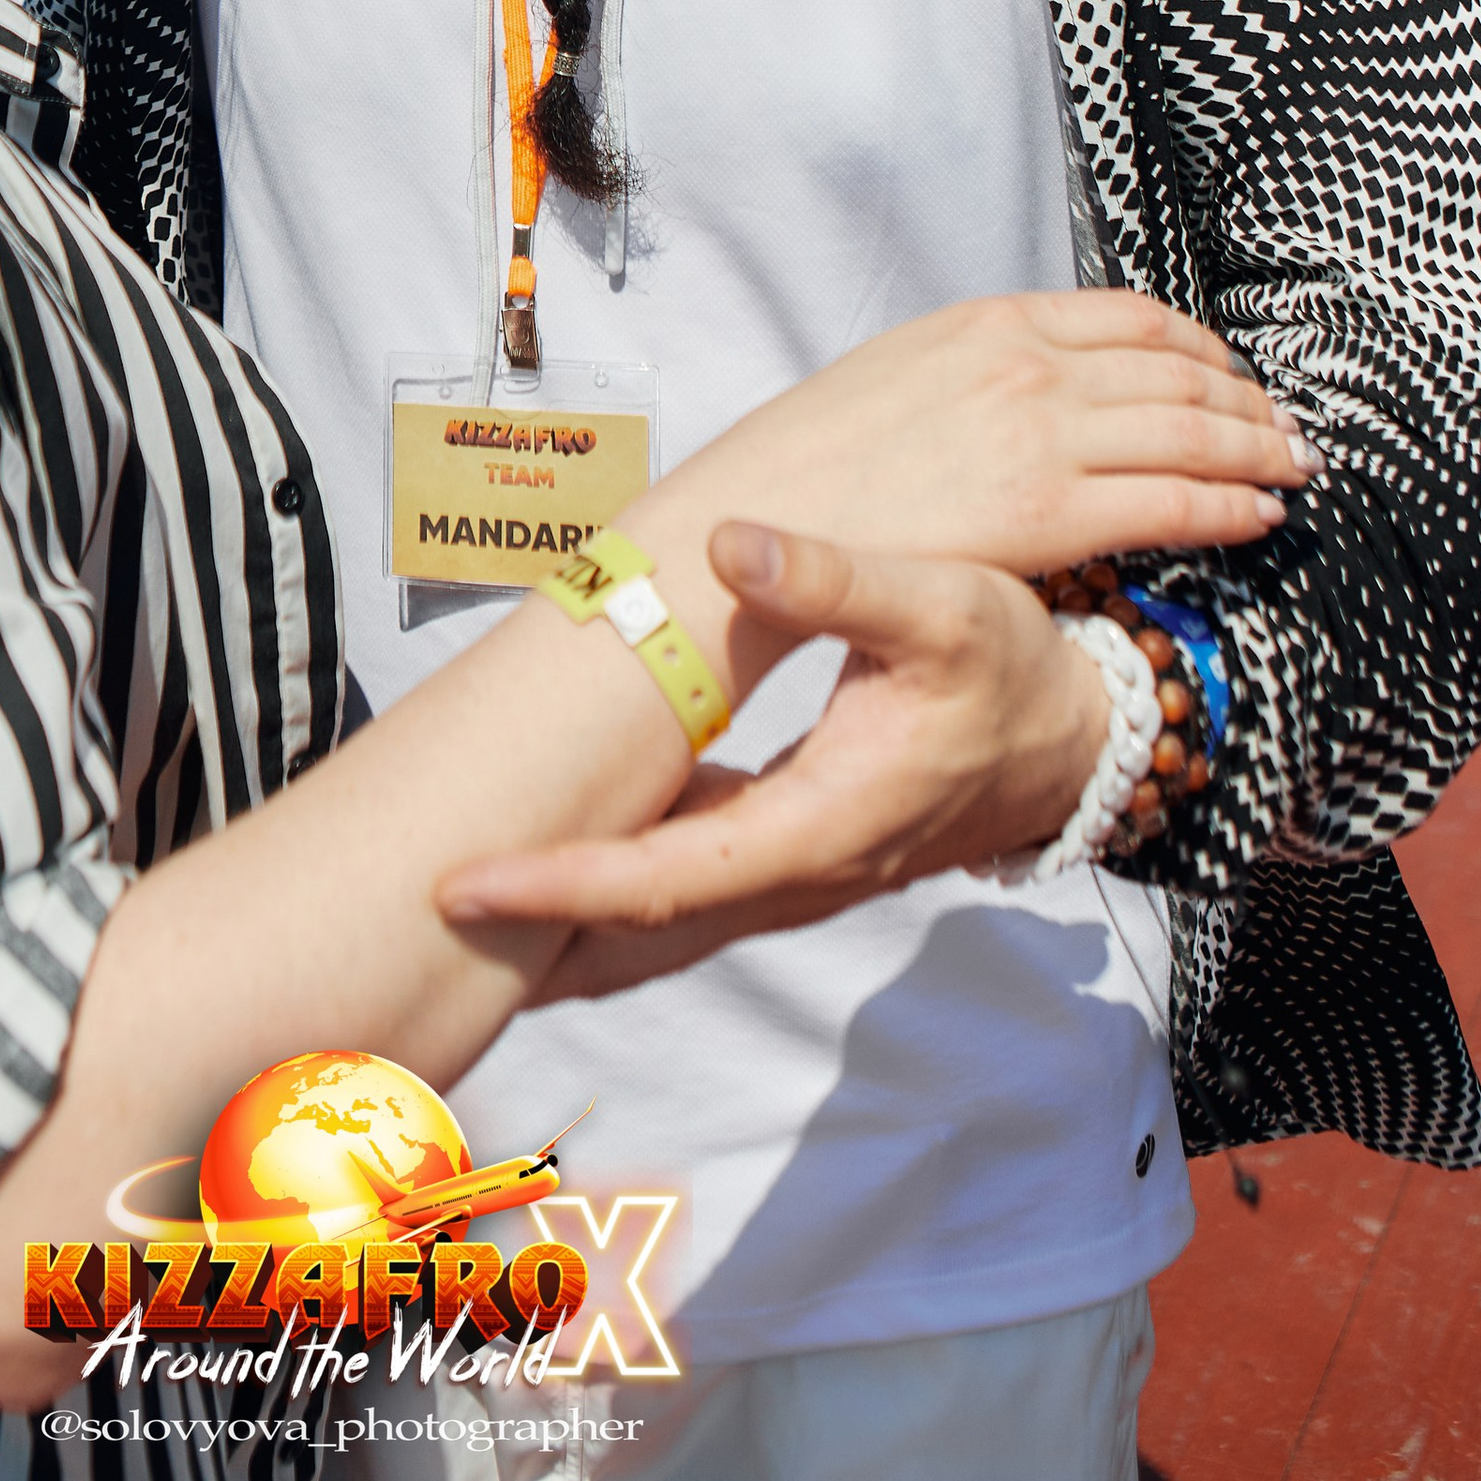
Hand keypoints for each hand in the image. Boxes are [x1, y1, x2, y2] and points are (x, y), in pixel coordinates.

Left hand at [435, 523, 1112, 998]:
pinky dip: (612, 898)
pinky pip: (683, 896)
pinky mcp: (791, 854)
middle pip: (641, 930)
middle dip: (530, 939)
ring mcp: (793, 875)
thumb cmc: (1008, 665)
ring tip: (454, 908)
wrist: (1073, 737)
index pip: (662, 878)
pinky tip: (555, 866)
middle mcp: (795, 873)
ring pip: (659, 924)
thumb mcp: (940, 605)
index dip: (561, 883)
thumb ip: (836, 580)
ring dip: (564, 927)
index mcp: (816, 825)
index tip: (465, 882)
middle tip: (407, 930)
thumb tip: (734, 541)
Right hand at [713, 289, 1314, 576]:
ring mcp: (1043, 434)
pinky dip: (1233, 505)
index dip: (1201, 347)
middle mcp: (1029, 365)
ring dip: (1259, 449)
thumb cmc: (820, 458)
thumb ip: (984, 367)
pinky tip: (1260, 515)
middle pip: (1180, 372)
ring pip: (1194, 433)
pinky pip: (1175, 503)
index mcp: (993, 320)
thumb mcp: (904, 367)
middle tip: (1287, 426)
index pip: (1134, 317)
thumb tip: (1045, 388)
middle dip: (1248, 401)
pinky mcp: (1049, 513)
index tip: (1231, 374)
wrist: (770, 518)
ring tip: (1293, 467)